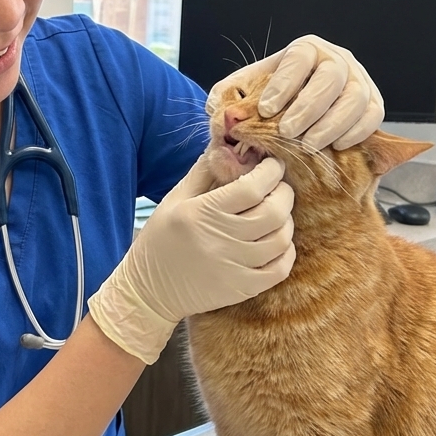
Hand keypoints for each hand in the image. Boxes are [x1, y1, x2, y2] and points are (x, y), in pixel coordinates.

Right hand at [87, 156, 294, 363]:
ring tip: (276, 213)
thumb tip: (231, 146)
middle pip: (273, 212)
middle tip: (279, 187)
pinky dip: (286, 251)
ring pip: (280, 239)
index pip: (252, 188)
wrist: (150, 289)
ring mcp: (233, 268)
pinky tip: (277, 242)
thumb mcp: (175, 199)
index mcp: (201, 213)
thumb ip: (204, 171)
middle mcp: (219, 240)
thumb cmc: (161, 239)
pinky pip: (280, 269)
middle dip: (284, 193)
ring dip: (286, 221)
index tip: (273, 164)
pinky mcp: (241, 289)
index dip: (271, 171)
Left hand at [208, 34, 384, 149]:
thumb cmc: (271, 100)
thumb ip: (227, 98)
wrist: (295, 113)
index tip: (265, 109)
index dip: (284, 84)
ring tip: (308, 145)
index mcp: (304, 50)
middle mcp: (336, 60)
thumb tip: (219, 113)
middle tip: (287, 132)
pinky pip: (373, 116)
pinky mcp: (372, 104)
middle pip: (331, 77)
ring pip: (355, 98)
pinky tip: (334, 146)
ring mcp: (359, 81)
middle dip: (308, 106)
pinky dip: (356, 132)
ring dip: (332, 124)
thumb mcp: (243, 93)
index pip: (298, 59)